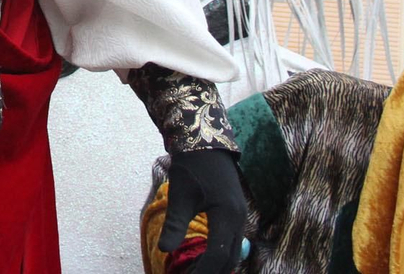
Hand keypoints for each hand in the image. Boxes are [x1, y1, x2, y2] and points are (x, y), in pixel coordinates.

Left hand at [159, 149, 245, 273]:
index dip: (204, 271)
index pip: (219, 255)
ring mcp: (240, 216)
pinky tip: (202, 260)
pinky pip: (231, 242)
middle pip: (229, 258)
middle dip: (211, 272)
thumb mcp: (179, 196)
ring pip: (231, 252)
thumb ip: (174, 225)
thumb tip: (164, 250)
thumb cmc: (191, 167)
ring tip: (193, 272)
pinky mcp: (235, 213)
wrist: (205, 142)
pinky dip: (218, 255)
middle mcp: (239, 219)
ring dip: (215, 266)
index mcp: (227, 215)